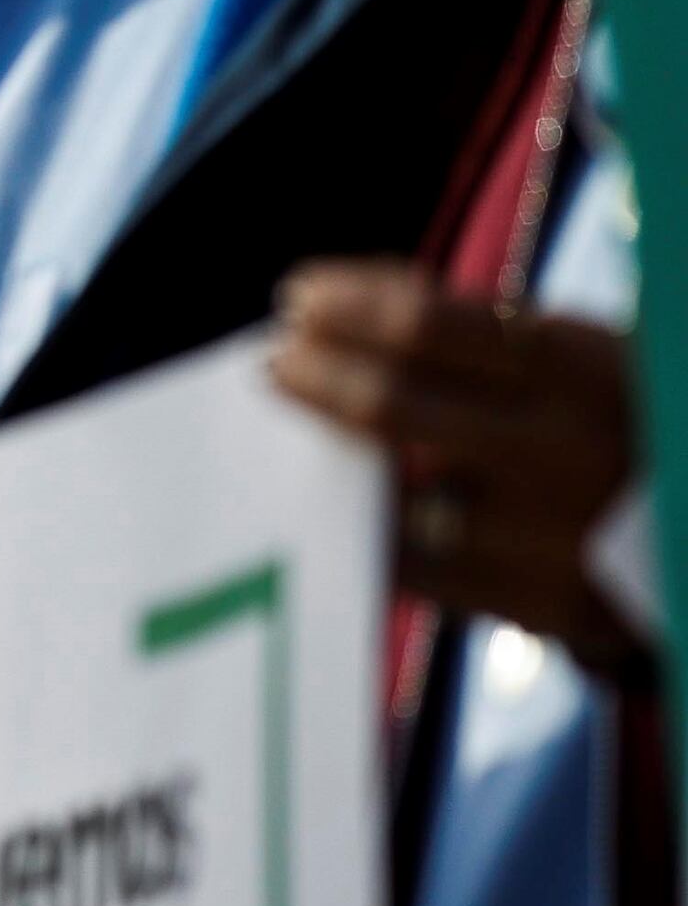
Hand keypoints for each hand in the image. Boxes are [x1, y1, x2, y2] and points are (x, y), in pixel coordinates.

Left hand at [269, 260, 645, 670]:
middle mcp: (563, 451)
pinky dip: (369, 535)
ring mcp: (546, 537)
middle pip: (391, 410)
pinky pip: (416, 571)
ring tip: (296, 437)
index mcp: (585, 369)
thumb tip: (353, 306)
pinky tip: (344, 509)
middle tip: (276, 362)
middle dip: (314, 379)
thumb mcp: (588, 357)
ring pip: (390, 504)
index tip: (299, 299)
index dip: (350, 310)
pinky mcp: (539, 606)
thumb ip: (486, 334)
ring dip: (326, 466)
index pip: (433, 327)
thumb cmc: (630, 421)